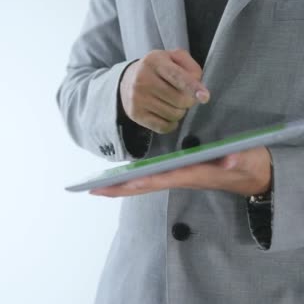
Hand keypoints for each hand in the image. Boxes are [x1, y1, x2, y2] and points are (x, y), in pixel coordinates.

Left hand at [91, 147, 271, 197]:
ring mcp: (179, 177)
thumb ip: (238, 159)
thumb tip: (227, 158)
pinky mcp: (181, 174)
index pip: (159, 179)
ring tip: (98, 186)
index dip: (136, 181)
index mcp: (192, 174)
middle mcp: (181, 178)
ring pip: (145, 184)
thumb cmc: (250, 166)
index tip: (115, 185)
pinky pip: (152, 179)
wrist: (257, 176)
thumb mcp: (247, 160)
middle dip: (118, 188)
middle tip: (91, 189)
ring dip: (121, 185)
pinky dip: (134, 180)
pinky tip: (121, 178)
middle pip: (144, 186)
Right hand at [120, 49, 209, 133]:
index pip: (177, 76)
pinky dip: (171, 124)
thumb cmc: (158, 69)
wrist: (127, 80)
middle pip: (179, 99)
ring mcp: (137, 98)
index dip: (193, 87)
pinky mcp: (135, 114)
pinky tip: (167, 115)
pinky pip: (163, 127)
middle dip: (189, 101)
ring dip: (180, 112)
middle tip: (184, 96)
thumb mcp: (173, 58)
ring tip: (172, 103)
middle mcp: (142, 79)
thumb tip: (198, 88)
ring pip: (173, 114)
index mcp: (154, 61)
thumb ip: (191, 67)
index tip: (205, 97)